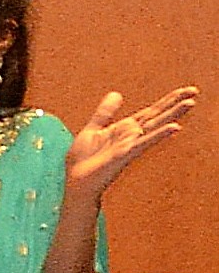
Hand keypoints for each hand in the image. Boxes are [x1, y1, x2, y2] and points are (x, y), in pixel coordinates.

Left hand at [67, 86, 195, 204]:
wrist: (77, 181)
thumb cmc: (84, 160)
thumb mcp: (93, 129)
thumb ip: (105, 112)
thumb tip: (116, 94)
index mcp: (125, 129)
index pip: (151, 111)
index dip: (168, 100)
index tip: (186, 90)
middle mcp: (132, 135)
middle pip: (157, 116)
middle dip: (175, 103)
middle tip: (194, 91)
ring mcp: (130, 144)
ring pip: (155, 126)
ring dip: (172, 115)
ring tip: (190, 103)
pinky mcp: (125, 154)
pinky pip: (143, 142)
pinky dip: (158, 134)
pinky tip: (174, 127)